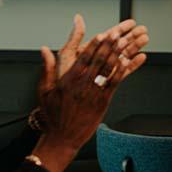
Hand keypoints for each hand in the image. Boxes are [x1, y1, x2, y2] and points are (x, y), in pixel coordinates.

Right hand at [32, 24, 149, 171]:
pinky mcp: (102, 102)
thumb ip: (46, 68)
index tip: (102, 35)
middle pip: (98, 61)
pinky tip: (127, 63)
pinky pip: (114, 84)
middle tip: (117, 34)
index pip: (83, 58)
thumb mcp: (44, 91)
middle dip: (109, 46)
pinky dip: (121, 72)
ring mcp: (93, 94)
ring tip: (125, 43)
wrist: (62, 138)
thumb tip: (44, 50)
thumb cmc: (53, 115)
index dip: (94, 45)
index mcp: (68, 80)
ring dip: (117, 55)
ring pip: (108, 70)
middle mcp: (82, 85)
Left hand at [52, 15, 149, 78]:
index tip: (129, 23)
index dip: (119, 29)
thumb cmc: (60, 87)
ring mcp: (102, 74)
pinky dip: (132, 65)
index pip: (105, 38)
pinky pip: (122, 74)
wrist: (64, 116)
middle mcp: (95, 63)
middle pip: (116, 47)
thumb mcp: (65, 59)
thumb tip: (78, 18)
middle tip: (142, 29)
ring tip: (145, 39)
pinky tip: (141, 57)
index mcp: (85, 55)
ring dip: (134, 48)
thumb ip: (74, 38)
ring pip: (121, 58)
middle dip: (130, 37)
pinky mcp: (107, 86)